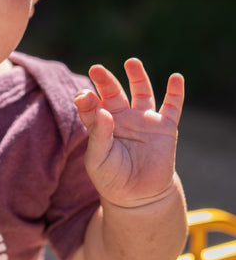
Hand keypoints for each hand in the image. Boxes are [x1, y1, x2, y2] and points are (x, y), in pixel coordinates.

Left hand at [74, 58, 183, 207]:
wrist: (137, 197)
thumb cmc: (111, 179)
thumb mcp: (98, 160)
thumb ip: (98, 135)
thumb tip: (102, 110)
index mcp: (101, 125)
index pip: (91, 106)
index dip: (87, 100)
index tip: (82, 97)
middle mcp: (122, 118)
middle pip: (113, 92)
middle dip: (105, 81)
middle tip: (96, 69)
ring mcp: (143, 120)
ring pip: (141, 92)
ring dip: (137, 76)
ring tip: (131, 62)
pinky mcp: (164, 128)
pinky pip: (172, 106)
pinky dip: (175, 92)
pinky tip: (176, 78)